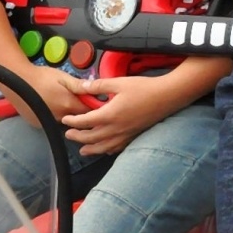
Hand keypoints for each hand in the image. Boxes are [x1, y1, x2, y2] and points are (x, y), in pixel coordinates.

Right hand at [7, 64, 89, 126]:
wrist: (17, 80)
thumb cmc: (42, 76)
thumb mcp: (63, 77)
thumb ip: (79, 85)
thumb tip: (96, 90)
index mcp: (67, 104)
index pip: (88, 111)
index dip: (92, 107)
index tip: (93, 101)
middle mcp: (59, 117)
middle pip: (76, 118)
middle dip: (79, 111)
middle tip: (75, 99)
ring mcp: (48, 122)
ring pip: (64, 121)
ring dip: (67, 114)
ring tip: (61, 101)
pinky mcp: (38, 124)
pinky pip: (52, 122)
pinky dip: (54, 116)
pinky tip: (49, 106)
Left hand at [58, 74, 172, 155]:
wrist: (166, 96)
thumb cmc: (143, 88)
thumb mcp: (119, 82)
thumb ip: (99, 85)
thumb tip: (82, 86)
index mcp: (109, 114)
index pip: (85, 121)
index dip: (73, 121)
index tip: (65, 120)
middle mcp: (115, 128)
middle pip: (91, 138)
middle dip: (78, 137)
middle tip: (68, 134)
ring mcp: (125, 135)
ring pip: (103, 147)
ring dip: (90, 149)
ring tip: (82, 150)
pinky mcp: (133, 136)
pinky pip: (117, 148)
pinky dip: (107, 150)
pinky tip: (105, 150)